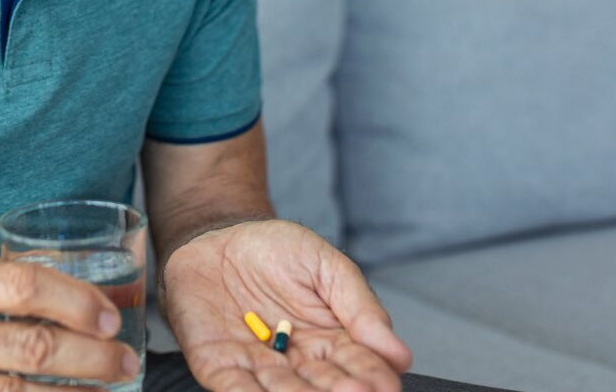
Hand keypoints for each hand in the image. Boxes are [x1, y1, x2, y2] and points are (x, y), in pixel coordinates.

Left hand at [161, 220, 411, 391]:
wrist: (219, 238)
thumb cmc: (275, 250)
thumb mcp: (325, 266)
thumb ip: (359, 305)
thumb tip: (398, 353)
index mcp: (331, 341)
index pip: (358, 364)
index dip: (373, 375)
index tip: (386, 386)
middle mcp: (297, 362)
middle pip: (323, 385)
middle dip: (339, 391)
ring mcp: (257, 365)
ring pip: (281, 391)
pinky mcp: (218, 364)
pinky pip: (232, 386)